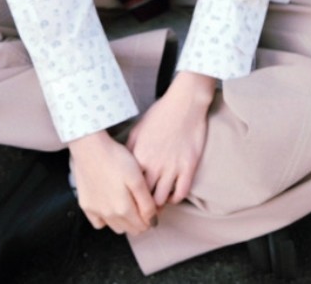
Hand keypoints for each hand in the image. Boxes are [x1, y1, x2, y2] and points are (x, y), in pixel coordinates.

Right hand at [67, 129, 157, 235]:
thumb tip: (153, 222)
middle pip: (131, 229)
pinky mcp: (85, 205)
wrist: (90, 147)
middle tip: (142, 203)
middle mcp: (109, 216)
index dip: (151, 217)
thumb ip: (146, 203)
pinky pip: (98, 222)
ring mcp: (95, 212)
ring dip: (125, 221)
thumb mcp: (137, 178)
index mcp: (123, 210)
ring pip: (116, 227)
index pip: (143, 226)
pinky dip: (106, 219)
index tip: (153, 205)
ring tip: (128, 203)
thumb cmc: (116, 159)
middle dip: (140, 221)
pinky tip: (110, 205)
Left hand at [127, 71, 215, 207]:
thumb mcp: (138, 130)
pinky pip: (181, 193)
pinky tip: (172, 194)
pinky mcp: (188, 167)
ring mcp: (172, 167)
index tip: (129, 199)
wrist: (184, 103)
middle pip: (143, 197)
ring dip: (158, 204)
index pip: (129, 186)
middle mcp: (153, 165)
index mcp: (138, 156)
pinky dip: (175, 198)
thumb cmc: (160, 114)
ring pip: (161, 200)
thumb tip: (122, 167)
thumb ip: (129, 150)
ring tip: (157, 202)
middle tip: (142, 207)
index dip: (128, 196)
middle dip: (142, 205)